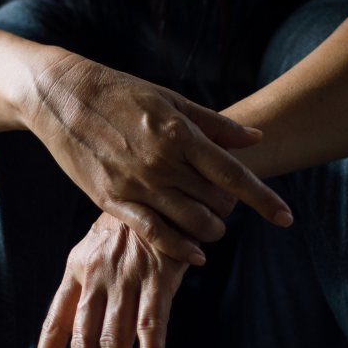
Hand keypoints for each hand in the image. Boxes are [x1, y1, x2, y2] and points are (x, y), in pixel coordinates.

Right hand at [24, 52, 291, 263]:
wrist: (60, 97)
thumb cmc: (118, 92)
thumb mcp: (168, 98)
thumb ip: (213, 124)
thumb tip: (254, 139)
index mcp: (179, 133)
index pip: (233, 174)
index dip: (264, 199)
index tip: (287, 218)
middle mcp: (161, 162)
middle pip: (215, 202)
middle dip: (229, 209)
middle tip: (225, 204)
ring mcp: (136, 184)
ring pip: (189, 222)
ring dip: (210, 230)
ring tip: (211, 224)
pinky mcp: (111, 200)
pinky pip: (153, 234)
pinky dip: (180, 248)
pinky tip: (195, 254)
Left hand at [28, 212, 186, 347]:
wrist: (161, 186)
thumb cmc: (129, 226)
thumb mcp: (94, 250)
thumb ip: (84, 288)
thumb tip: (71, 329)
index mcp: (76, 272)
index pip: (55, 323)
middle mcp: (97, 278)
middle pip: (84, 342)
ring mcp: (128, 277)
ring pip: (116, 339)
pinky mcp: (160, 276)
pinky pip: (153, 320)